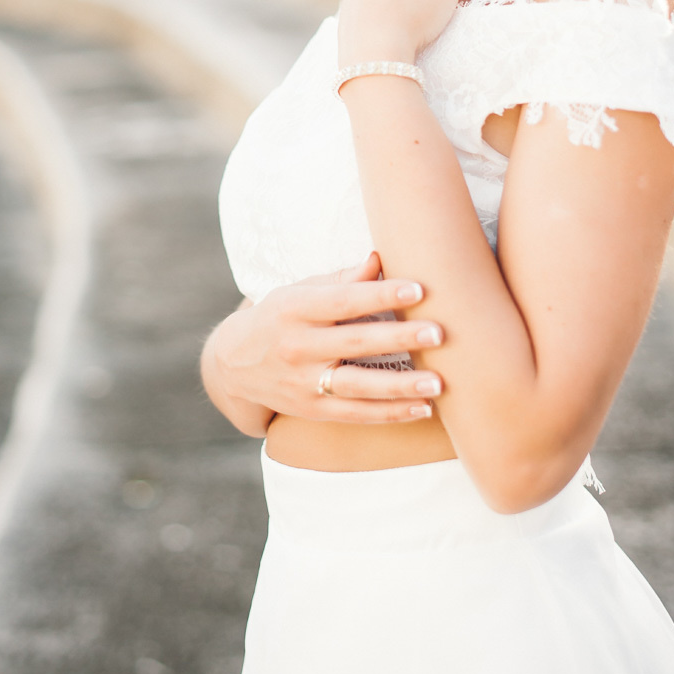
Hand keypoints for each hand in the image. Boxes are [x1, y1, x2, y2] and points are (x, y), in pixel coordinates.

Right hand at [210, 253, 447, 424]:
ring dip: (401, 386)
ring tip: (439, 382)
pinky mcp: (312, 410)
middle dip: (400, 337)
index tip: (418, 287)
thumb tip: (380, 259)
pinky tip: (424, 409)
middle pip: (355, 342)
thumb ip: (341, 279)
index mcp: (295, 308)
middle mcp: (298, 346)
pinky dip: (391, 413)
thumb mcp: (299, 291)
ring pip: (358, 386)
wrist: (233, 364)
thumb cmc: (279, 317)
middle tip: (439, 332)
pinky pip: (356, 414)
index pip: (343, 300)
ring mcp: (303, 382)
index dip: (380, 293)